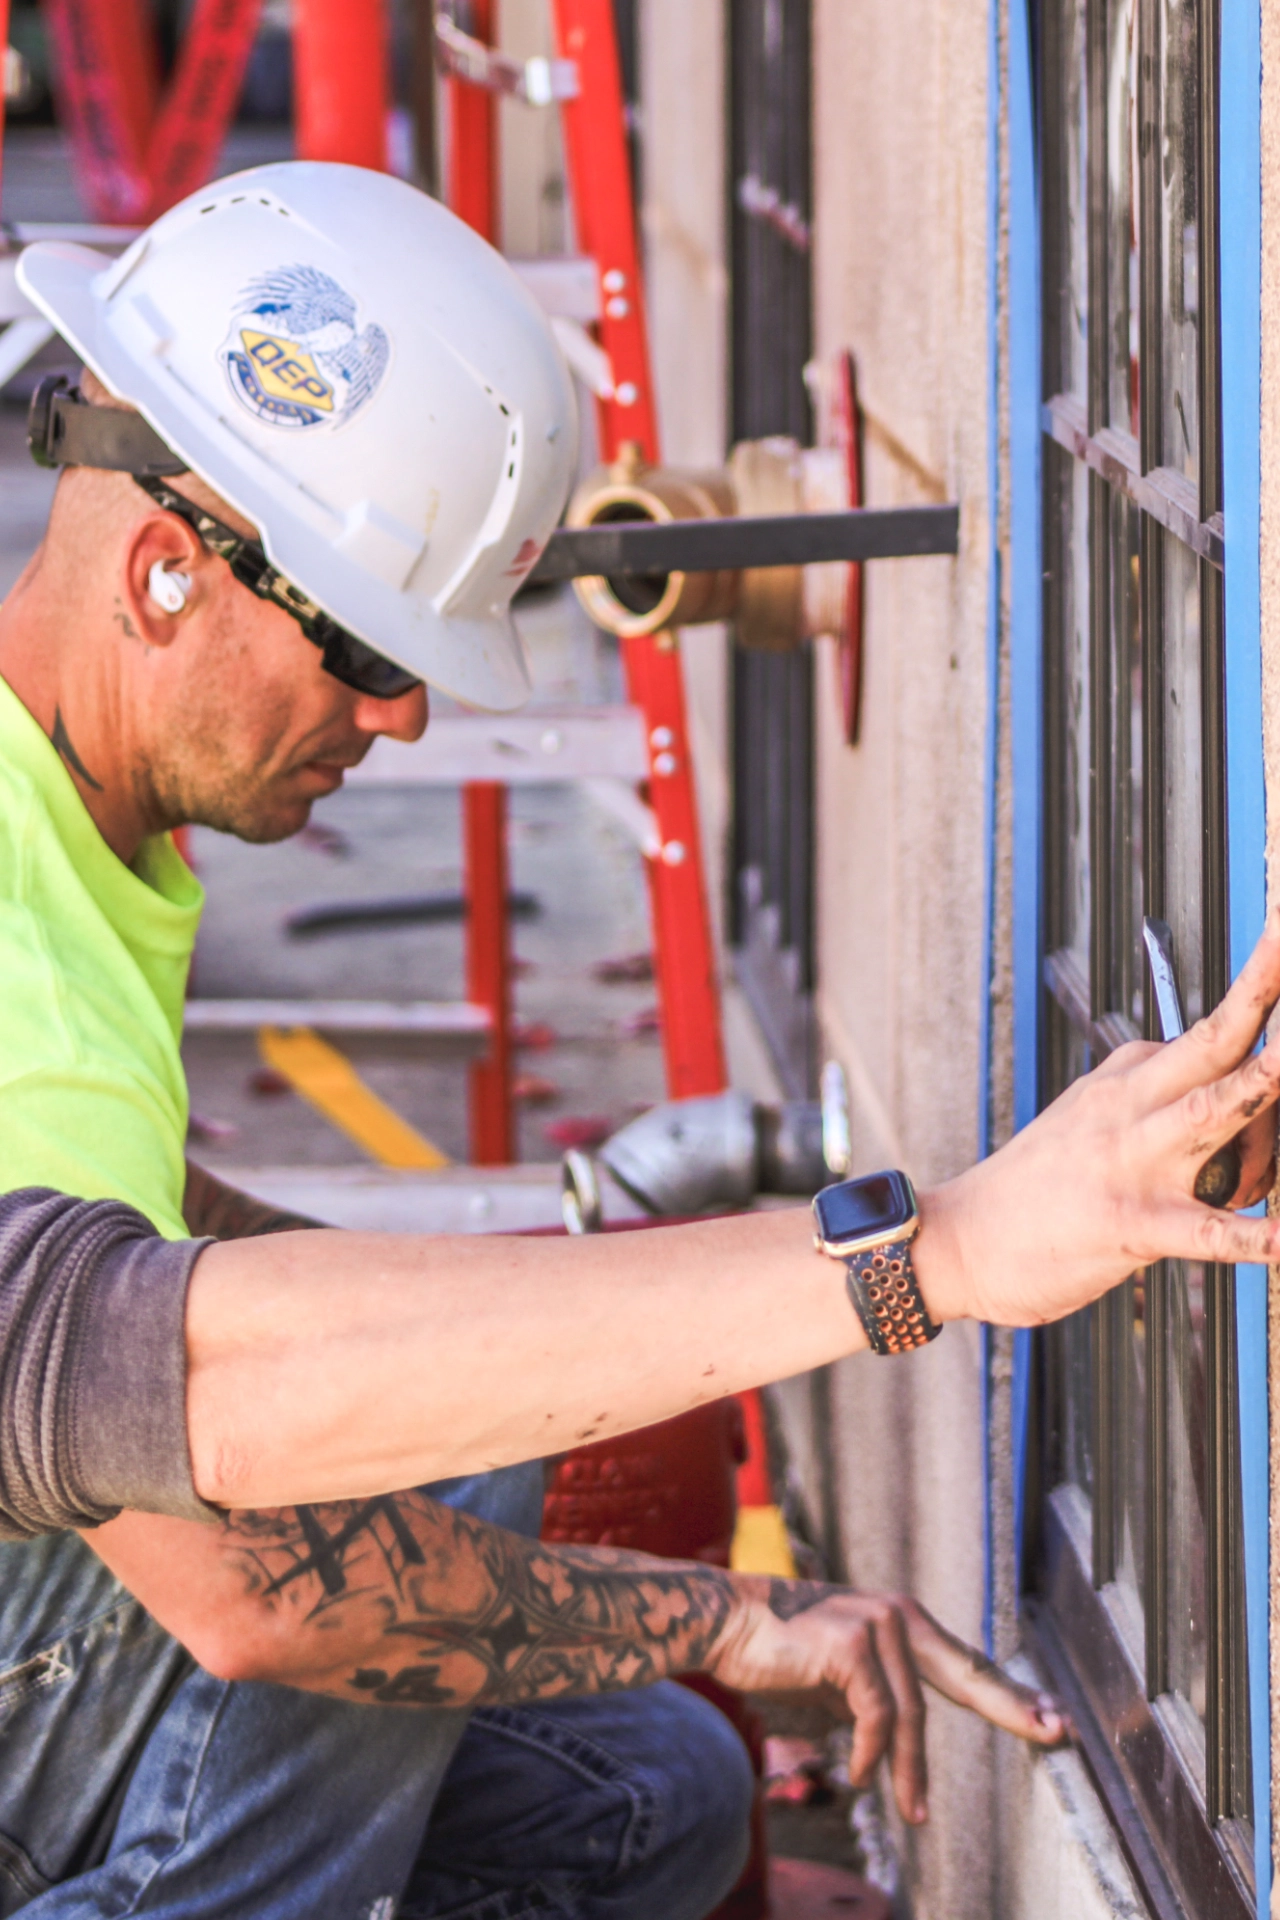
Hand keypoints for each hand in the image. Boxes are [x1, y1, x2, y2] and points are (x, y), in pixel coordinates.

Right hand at [707, 1580, 1066, 1823]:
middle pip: (966, 1673)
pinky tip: (858, 1774)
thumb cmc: (782, 1652)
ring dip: (911, 1771)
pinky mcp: (851, 1644)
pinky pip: (875, 1716)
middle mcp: (898, 1615)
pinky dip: (870, 1754)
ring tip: (913, 1811)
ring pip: (912, 1714)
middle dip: (1012, 1707)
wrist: (726, 1623)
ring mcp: (876, 1624)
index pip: (966, 1662)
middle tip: (1052, 1733)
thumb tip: (900, 1736)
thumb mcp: (844, 1672)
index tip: (1050, 1716)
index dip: (1010, 1692)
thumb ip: (880, 1690)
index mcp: (902, 1621)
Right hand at [916, 909, 1279, 1329]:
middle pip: (1210, 1042)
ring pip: (1209, 1114)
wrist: (960, 1239)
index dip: (1263, 1006)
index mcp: (1124, 1079)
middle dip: (1259, 995)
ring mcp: (1128, 1163)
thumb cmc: (1034, 1189)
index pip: (1210, 1039)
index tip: (1279, 941)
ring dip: (1261, 1087)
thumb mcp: (1091, 1123)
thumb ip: (1157, 1105)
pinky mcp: (1127, 1224)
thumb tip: (1238, 1110)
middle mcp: (1128, 1109)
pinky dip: (1249, 1238)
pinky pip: (1201, 1232)